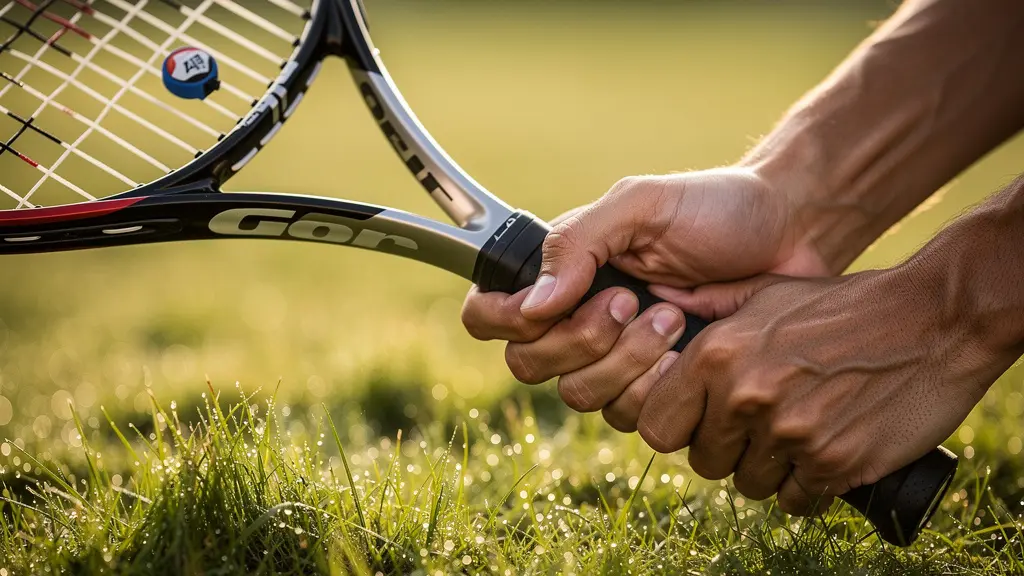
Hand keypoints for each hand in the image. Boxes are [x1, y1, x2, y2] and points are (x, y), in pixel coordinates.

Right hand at [461, 167, 829, 429]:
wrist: (791, 236)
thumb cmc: (716, 209)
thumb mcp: (641, 205)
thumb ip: (577, 243)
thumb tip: (533, 305)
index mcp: (563, 275)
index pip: (489, 316)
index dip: (502, 321)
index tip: (548, 307)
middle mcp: (578, 321)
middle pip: (530, 365)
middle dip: (582, 339)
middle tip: (633, 300)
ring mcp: (617, 361)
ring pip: (581, 396)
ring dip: (627, 359)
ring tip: (674, 318)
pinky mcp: (658, 390)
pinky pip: (631, 417)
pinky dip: (658, 386)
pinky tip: (689, 349)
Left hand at [636, 267, 998, 514]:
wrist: (932, 320)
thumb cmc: (842, 304)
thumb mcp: (768, 292)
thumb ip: (710, 305)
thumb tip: (659, 301)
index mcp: (716, 355)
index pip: (657, 426)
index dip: (677, 428)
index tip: (699, 422)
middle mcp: (744, 396)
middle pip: (704, 461)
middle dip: (726, 450)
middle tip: (758, 427)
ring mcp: (789, 434)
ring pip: (749, 484)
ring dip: (768, 469)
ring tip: (796, 435)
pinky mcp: (834, 464)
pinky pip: (796, 501)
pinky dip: (807, 486)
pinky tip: (822, 455)